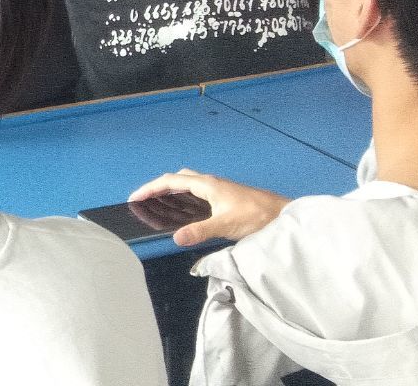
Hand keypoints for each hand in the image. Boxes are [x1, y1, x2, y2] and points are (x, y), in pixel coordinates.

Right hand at [129, 169, 289, 245]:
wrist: (282, 214)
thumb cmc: (256, 216)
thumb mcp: (226, 225)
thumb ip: (199, 231)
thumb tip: (175, 238)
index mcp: (206, 184)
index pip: (170, 181)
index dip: (151, 188)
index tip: (135, 197)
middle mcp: (210, 183)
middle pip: (177, 178)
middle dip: (159, 187)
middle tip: (146, 200)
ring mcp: (218, 188)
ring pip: (188, 183)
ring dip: (172, 190)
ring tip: (160, 203)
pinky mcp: (225, 196)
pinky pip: (196, 191)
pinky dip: (184, 196)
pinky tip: (186, 210)